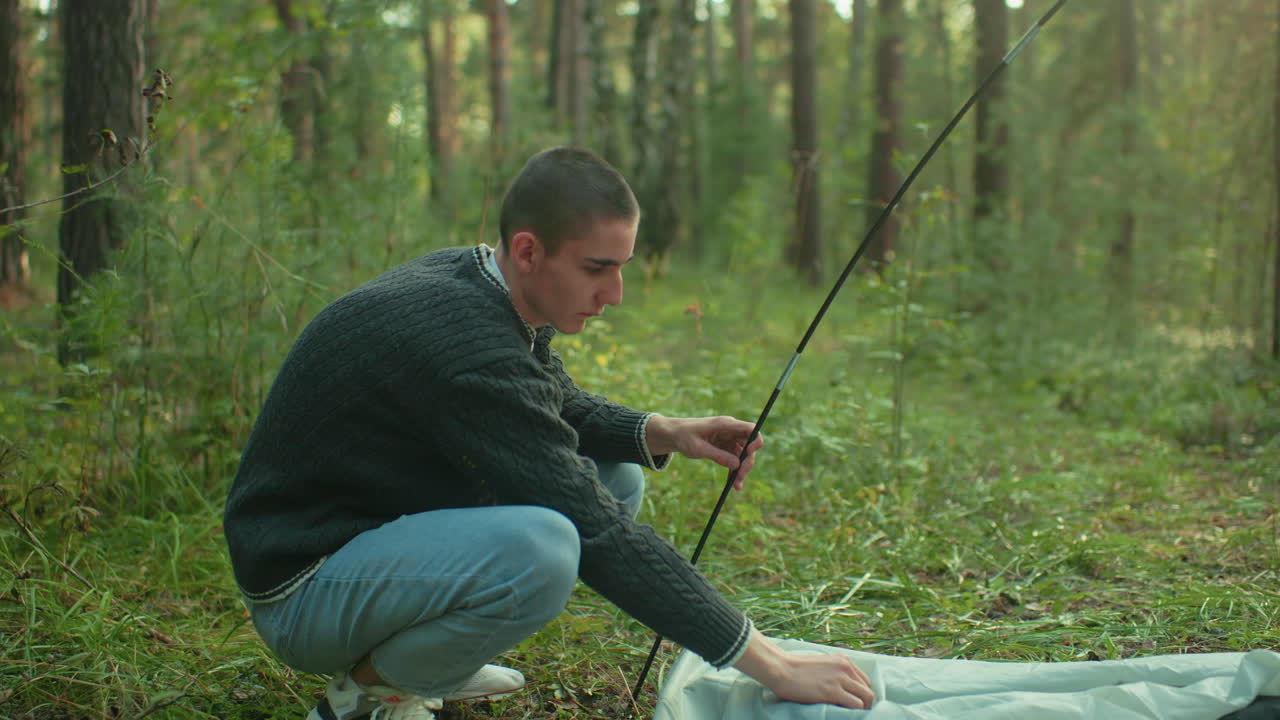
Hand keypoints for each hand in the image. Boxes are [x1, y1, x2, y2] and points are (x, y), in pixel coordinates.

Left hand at [646, 415, 763, 488]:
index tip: (749, 454)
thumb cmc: (683, 436)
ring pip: (743, 455)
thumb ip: (717, 455)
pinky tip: (732, 483)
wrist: (673, 435)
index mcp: (725, 424)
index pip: (750, 429)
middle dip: (746, 463)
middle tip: (739, 479)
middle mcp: (730, 431)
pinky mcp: (724, 447)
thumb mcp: (698, 448)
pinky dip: (734, 471)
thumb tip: (737, 465)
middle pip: (749, 446)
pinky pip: (734, 460)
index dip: (755, 441)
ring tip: (736, 486)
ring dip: (741, 470)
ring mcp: (728, 439)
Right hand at [734, 630, 874, 709]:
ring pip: (866, 698)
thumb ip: (834, 672)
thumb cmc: (794, 668)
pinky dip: (855, 712)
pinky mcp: (833, 692)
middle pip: (868, 689)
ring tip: (852, 715)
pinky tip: (845, 714)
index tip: (855, 702)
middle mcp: (845, 667)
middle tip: (855, 712)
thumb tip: (842, 688)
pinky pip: (856, 705)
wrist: (781, 669)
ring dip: (862, 709)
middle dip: (865, 703)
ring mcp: (840, 679)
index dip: (861, 693)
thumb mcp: (821, 664)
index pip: (864, 680)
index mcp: (843, 660)